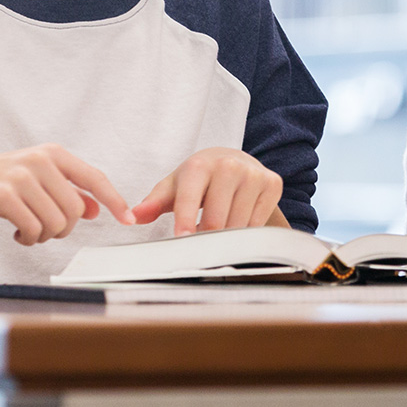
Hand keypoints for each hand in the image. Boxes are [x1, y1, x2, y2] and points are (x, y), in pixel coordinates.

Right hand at [0, 145, 133, 244]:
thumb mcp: (35, 180)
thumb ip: (66, 191)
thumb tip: (97, 209)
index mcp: (53, 154)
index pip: (95, 178)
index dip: (115, 201)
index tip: (129, 220)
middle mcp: (40, 160)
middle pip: (76, 209)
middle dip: (63, 229)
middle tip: (43, 229)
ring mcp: (21, 176)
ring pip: (57, 222)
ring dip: (45, 236)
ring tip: (28, 230)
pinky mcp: (3, 195)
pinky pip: (34, 229)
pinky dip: (30, 239)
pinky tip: (18, 234)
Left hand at [131, 147, 284, 234]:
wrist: (235, 160)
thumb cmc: (200, 177)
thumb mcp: (174, 186)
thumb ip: (153, 202)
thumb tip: (133, 217)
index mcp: (200, 165)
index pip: (190, 200)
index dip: (185, 223)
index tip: (183, 241)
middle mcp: (229, 166)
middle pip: (217, 219)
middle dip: (206, 239)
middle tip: (200, 247)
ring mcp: (253, 174)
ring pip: (238, 225)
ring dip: (226, 238)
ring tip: (217, 231)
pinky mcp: (272, 184)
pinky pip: (257, 224)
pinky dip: (244, 232)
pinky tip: (236, 224)